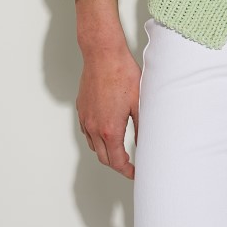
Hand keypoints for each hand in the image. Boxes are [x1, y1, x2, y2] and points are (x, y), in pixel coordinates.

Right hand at [76, 45, 141, 177]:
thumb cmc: (122, 73)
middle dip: (117, 164)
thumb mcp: (138, 102)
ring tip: (119, 147)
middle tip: (130, 162)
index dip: (127, 171)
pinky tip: (106, 130)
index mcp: (110, 130)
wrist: (103, 54)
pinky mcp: (81, 108)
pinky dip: (96, 138)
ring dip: (105, 151)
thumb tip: (144, 144)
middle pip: (104, 158)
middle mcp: (94, 127)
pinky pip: (87, 131)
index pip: (117, 162)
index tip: (135, 172)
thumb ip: (141, 127)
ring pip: (94, 146)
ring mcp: (85, 118)